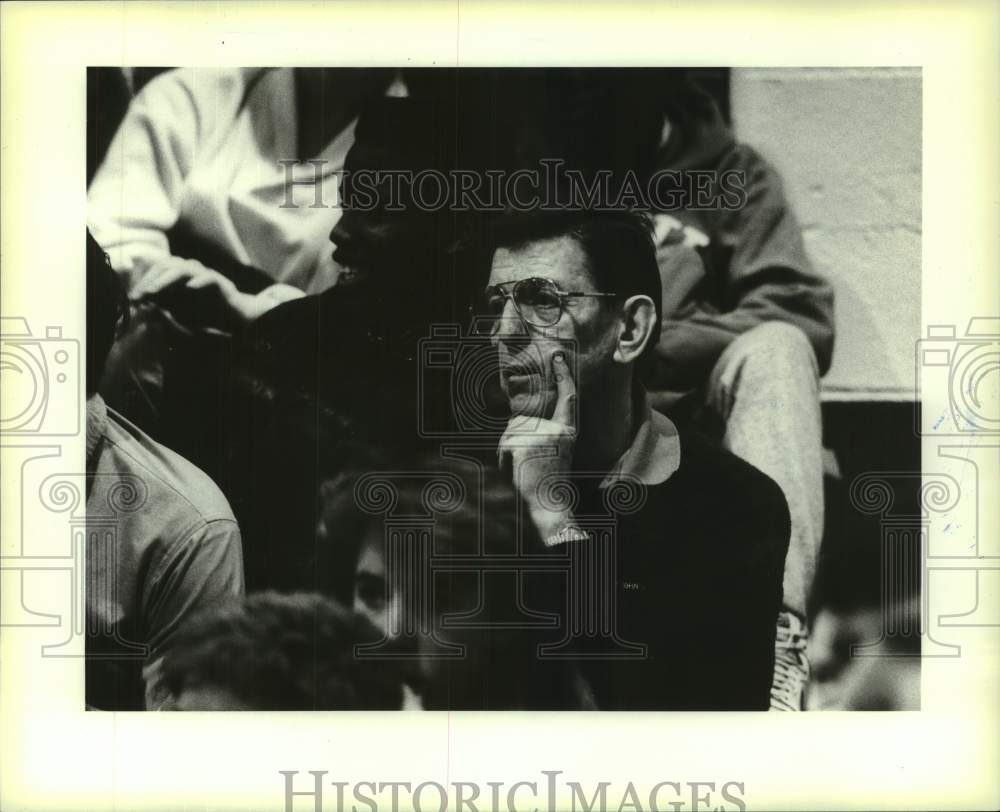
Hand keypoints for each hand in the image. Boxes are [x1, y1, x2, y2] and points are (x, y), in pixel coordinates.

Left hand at [132, 257, 302, 328]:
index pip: (157, 269)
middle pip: (166, 265)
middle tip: (140, 295)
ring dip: (166, 280)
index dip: (143, 281)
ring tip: (153, 292)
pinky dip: (198, 282)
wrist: (234, 318)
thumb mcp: (176, 310)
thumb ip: (161, 303)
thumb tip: (140, 299)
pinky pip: (208, 278)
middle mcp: (190, 270)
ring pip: (183, 268)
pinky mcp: (220, 282)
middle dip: (150, 280)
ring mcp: (205, 275)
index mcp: (178, 275)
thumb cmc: (205, 314)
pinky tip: (189, 289)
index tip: (133, 297)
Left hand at [498, 352, 577, 540]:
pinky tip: (515, 472)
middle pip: (524, 422)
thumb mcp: (554, 454)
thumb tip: (517, 421)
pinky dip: (504, 461)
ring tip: (522, 471)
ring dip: (509, 453)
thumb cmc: (549, 485)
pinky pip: (504, 446)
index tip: (558, 357)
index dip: (564, 376)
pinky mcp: (521, 443)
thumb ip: (541, 434)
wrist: (547, 508)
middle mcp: (556, 430)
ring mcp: (539, 435)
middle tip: (527, 466)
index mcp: (568, 432)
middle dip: (516, 442)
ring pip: (511, 434)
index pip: (568, 398)